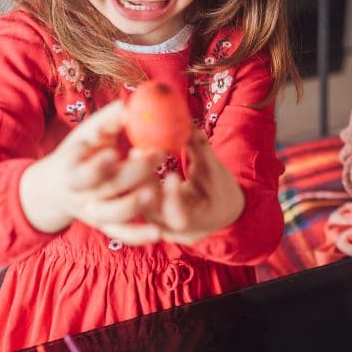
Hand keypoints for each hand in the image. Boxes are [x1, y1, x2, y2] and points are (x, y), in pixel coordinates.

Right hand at [19, 101, 163, 244]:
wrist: (58, 186)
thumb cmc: (81, 151)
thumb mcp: (88, 134)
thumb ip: (108, 121)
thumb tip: (130, 104)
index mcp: (72, 170)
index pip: (82, 172)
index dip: (97, 166)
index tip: (115, 152)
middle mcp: (81, 195)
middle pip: (106, 189)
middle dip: (133, 172)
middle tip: (158, 154)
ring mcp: (93, 213)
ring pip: (112, 216)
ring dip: (133, 205)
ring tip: (154, 191)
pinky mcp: (105, 226)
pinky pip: (122, 234)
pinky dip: (138, 236)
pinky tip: (157, 234)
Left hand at [139, 129, 244, 243]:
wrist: (218, 211)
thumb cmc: (219, 191)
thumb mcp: (214, 171)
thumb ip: (200, 149)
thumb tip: (189, 123)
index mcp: (193, 222)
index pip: (180, 214)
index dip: (174, 196)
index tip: (172, 174)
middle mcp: (170, 228)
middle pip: (152, 207)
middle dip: (145, 179)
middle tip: (138, 152)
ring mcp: (154, 224)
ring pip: (140, 203)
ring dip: (136, 177)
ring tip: (135, 152)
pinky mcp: (145, 216)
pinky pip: (137, 199)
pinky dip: (135, 180)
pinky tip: (131, 160)